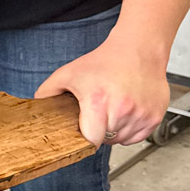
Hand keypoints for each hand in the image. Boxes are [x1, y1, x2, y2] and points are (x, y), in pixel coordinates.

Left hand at [34, 37, 168, 145]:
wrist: (138, 50)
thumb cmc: (105, 61)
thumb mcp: (68, 73)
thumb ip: (47, 92)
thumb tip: (35, 108)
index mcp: (98, 101)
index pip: (91, 141)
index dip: (84, 140)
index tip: (82, 134)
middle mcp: (122, 109)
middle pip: (106, 140)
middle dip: (99, 131)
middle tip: (97, 112)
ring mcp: (141, 114)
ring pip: (121, 139)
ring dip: (115, 131)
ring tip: (113, 108)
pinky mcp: (154, 116)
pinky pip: (137, 136)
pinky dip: (130, 129)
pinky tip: (125, 111)